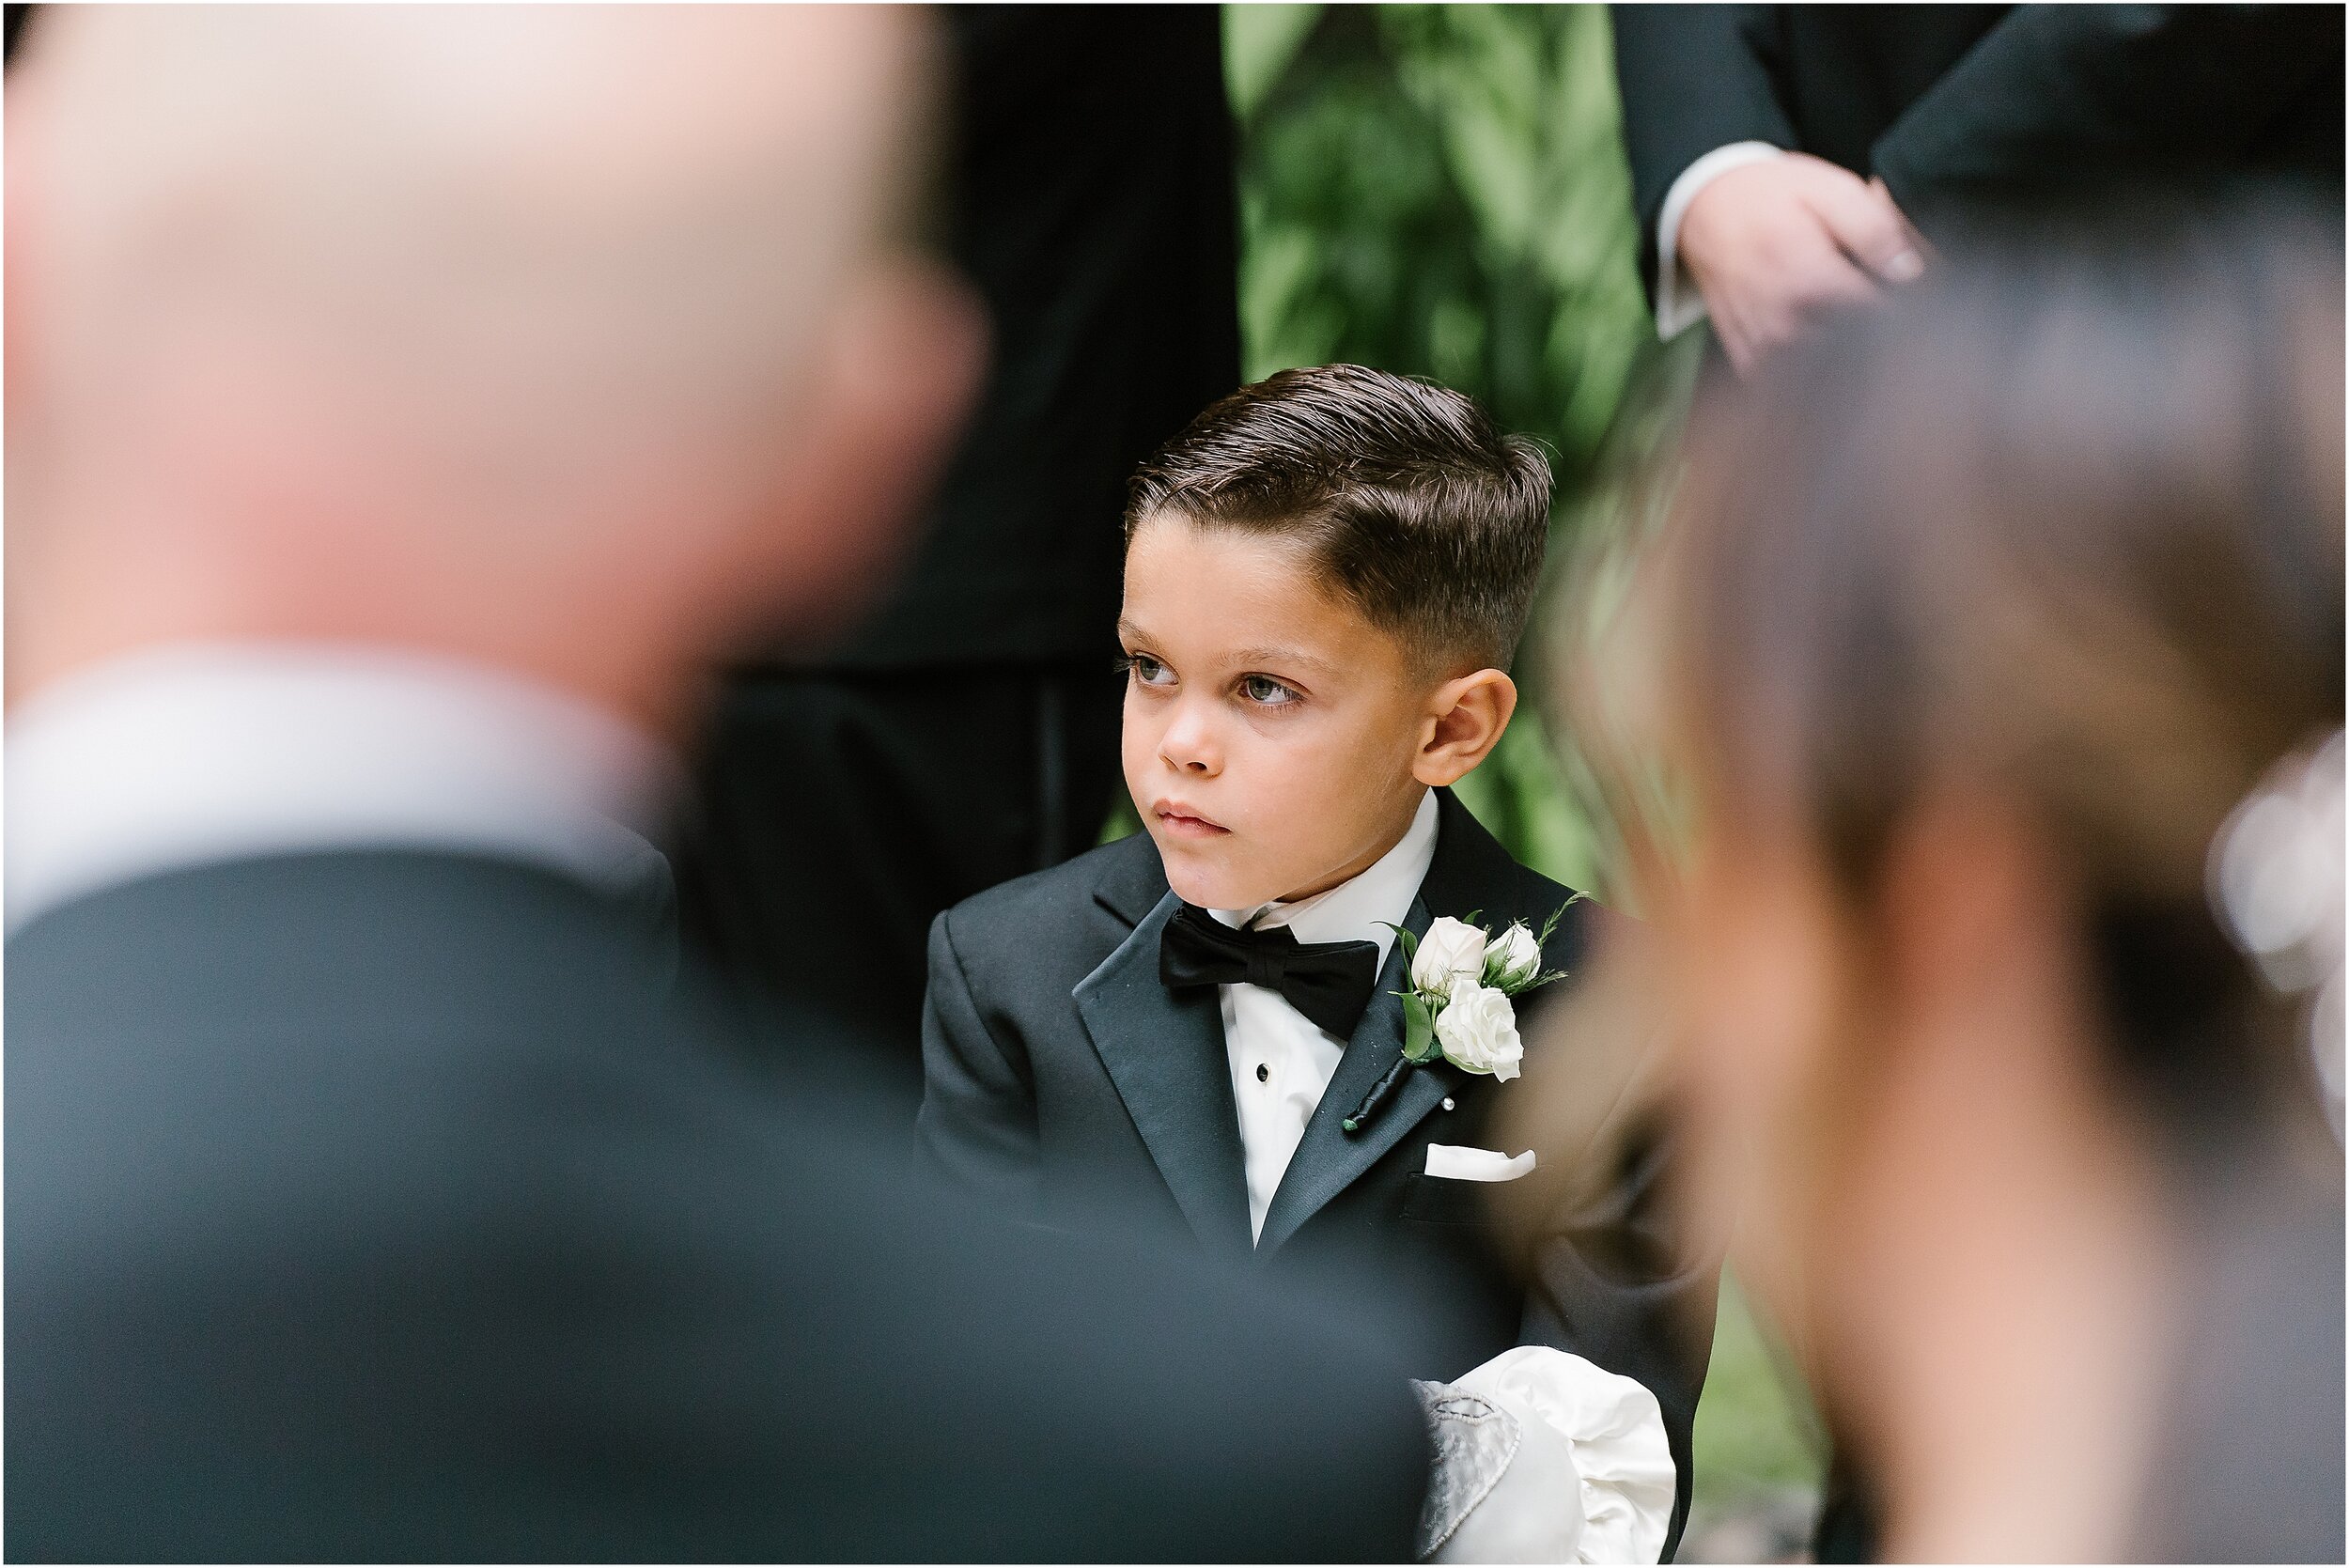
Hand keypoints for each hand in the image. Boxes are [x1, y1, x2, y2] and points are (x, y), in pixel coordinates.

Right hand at [1677, 152, 1925, 373]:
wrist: (1706, 208)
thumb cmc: (1775, 196)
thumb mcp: (1830, 190)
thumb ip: (1874, 229)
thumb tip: (1913, 274)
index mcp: (1809, 281)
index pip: (1882, 319)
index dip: (1914, 313)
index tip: (1927, 301)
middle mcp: (1781, 324)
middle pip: (1855, 356)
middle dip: (1886, 344)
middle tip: (1905, 322)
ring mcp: (1760, 347)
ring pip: (1823, 381)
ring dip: (1853, 369)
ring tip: (1869, 340)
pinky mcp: (1747, 360)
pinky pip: (1788, 387)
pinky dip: (1817, 381)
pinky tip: (1832, 354)